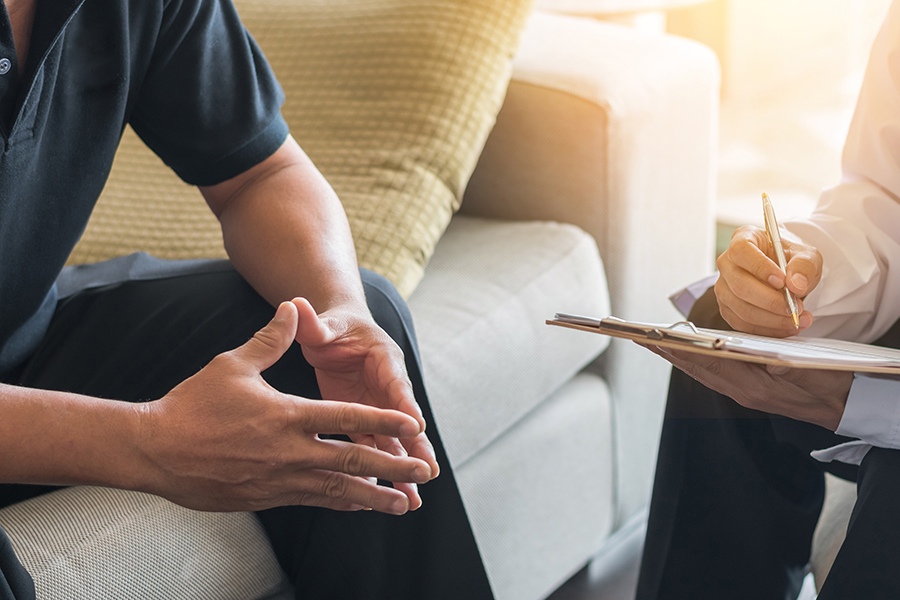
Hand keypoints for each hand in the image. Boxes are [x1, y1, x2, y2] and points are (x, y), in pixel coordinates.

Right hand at [136, 301, 431, 513]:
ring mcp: (280, 479)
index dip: (386, 422)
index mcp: (289, 416)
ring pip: (339, 490)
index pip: (349, 418)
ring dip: (375, 497)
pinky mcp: (267, 497)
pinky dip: (342, 503)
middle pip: (354, 461)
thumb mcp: (234, 364)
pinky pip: (314, 501)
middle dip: (394, 467)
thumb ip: (271, 339)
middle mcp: (291, 451)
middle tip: (423, 473)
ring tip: (404, 504)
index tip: (414, 427)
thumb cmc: (193, 405)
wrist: (155, 450)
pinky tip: (359, 506)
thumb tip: (291, 307)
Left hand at [291, 297, 437, 510]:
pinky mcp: (365, 421)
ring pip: (394, 441)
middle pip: (405, 419)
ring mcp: (378, 406)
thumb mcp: (325, 324)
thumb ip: (314, 322)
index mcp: (383, 358)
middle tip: (427, 472)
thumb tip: (296, 305)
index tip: (415, 426)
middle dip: (416, 447)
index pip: (396, 383)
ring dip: (403, 468)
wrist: (336, 332)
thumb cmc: (332, 326)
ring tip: (415, 499)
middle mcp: (388, 386)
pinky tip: (388, 496)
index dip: (405, 404)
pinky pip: (377, 448)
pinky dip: (383, 470)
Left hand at [641, 343, 850, 429]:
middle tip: (640, 336)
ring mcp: (743, 392)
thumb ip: (775, 361)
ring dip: (678, 356)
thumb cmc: (828, 384)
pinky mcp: (748, 390)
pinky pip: (714, 374)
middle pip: (696, 368)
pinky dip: (697, 361)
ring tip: (655, 341)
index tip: (654, 337)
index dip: (679, 348)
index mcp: (751, 387)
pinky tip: (688, 352)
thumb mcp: (803, 368)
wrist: (846, 405)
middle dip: (668, 351)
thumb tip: (745, 351)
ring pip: (702, 371)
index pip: (706, 363)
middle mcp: (742, 391)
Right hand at [715, 225, 822, 336]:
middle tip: (795, 308)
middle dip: (770, 301)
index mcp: (743, 239)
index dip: (760, 268)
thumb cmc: (791, 260)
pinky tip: (786, 327)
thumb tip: (796, 284)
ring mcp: (724, 287)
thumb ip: (804, 266)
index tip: (783, 282)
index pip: (741, 252)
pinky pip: (743, 324)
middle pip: (740, 285)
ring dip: (772, 319)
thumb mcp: (806, 255)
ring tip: (798, 319)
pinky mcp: (727, 308)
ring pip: (742, 308)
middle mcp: (727, 263)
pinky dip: (767, 330)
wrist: (786, 275)